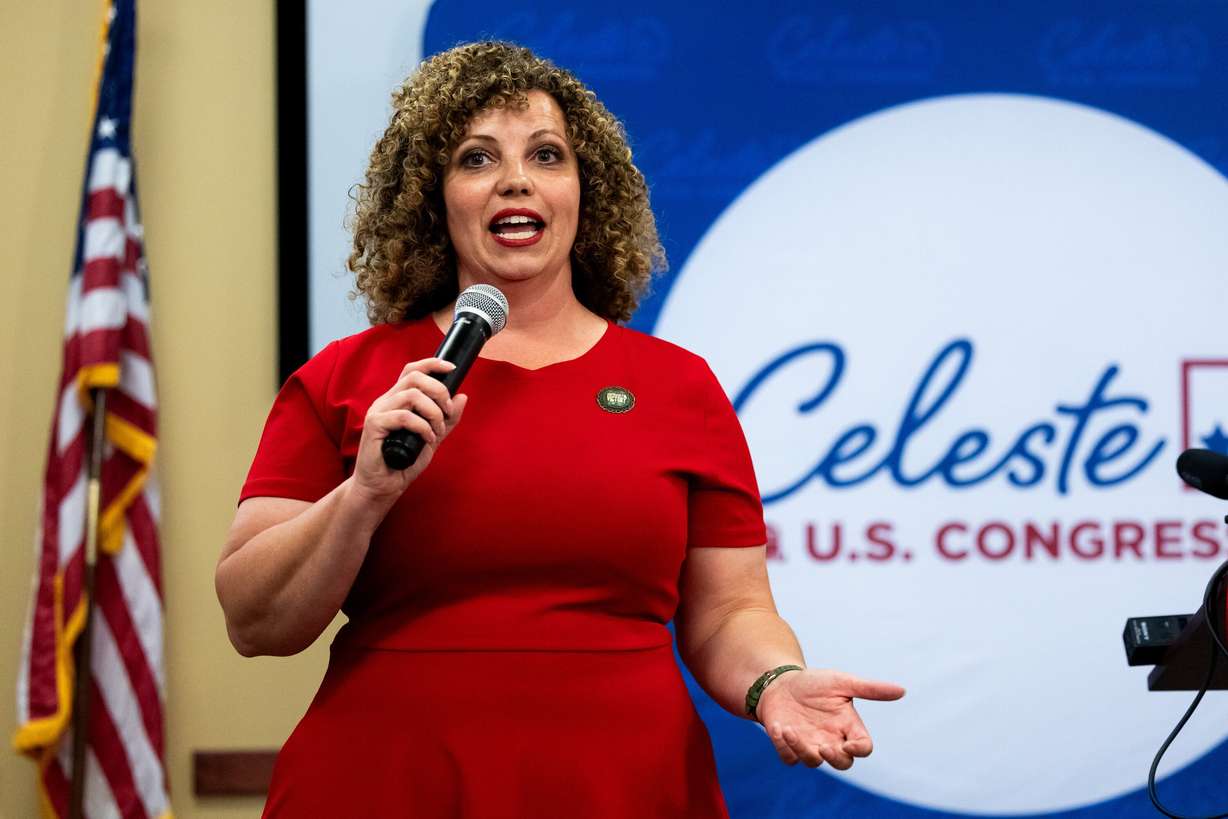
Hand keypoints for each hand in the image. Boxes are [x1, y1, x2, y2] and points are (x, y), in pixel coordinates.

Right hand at [350, 358, 467, 504]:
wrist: (383, 486)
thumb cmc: (404, 462)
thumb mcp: (433, 438)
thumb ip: (447, 419)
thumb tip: (462, 396)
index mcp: (397, 400)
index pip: (412, 370)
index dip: (432, 364)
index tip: (452, 369)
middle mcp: (386, 401)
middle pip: (414, 377)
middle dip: (438, 391)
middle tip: (446, 413)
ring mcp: (378, 412)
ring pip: (411, 395)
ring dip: (433, 413)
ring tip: (437, 431)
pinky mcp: (374, 425)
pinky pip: (404, 416)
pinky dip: (422, 427)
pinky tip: (427, 440)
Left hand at [757, 668, 904, 770]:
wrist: (780, 682)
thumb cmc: (814, 682)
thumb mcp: (841, 682)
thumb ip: (870, 689)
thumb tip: (902, 691)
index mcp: (847, 725)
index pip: (863, 748)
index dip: (859, 750)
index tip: (849, 744)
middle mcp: (831, 739)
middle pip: (843, 764)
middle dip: (835, 759)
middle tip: (823, 746)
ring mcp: (810, 744)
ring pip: (814, 762)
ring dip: (802, 749)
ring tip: (789, 729)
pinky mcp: (789, 746)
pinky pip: (790, 759)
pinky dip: (784, 748)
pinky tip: (778, 728)